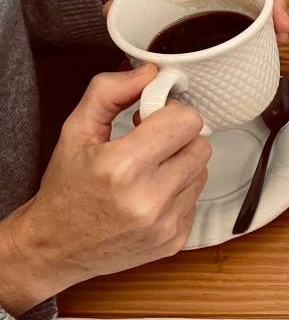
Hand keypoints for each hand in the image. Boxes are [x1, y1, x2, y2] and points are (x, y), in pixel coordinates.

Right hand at [0, 65, 210, 315]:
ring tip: (147, 172)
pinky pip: (196, 198)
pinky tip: (150, 196)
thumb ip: (110, 92)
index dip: (170, 113)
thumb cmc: (66, 187)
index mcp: (122, 168)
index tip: (150, 118)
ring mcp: (165, 223)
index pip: (186, 121)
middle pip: (201, 145)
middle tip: (150, 143)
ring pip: (202, 170)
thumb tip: (152, 72)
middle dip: (178, 138)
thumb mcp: (76, 130)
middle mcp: (148, 199)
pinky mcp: (176, 240)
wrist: (55, 247)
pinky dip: (178, 191)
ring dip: (180, 164)